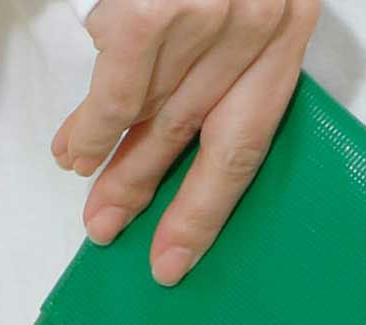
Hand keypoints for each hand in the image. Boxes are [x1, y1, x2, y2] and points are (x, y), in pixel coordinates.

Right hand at [52, 0, 319, 284]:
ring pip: (150, 113)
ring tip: (80, 176)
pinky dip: (94, 124)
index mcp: (288, 25)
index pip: (247, 145)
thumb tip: (170, 118)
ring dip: (108, 156)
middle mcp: (256, 26)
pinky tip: (76, 146)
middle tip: (108, 227)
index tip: (172, 258)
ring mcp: (208, 16)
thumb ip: (220, 53)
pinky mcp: (157, 5)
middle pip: (194, 138)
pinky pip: (119, 88)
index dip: (204, 210)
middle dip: (143, 189)